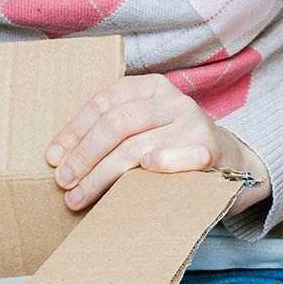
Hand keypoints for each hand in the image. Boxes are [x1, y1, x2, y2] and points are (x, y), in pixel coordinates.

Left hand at [44, 75, 270, 211]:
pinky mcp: (209, 152)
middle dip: (84, 156)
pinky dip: (161, 165)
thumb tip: (60, 156)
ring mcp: (194, 125)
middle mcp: (174, 101)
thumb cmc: (173, 146)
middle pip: (116, 124)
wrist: (230, 160)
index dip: (74, 131)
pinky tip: (140, 174)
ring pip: (137, 149)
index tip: (53, 158)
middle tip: (64, 181)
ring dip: (102, 176)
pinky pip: (182, 159)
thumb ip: (113, 130)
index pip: (104, 102)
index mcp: (152, 87)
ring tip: (79, 196)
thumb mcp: (145, 126)